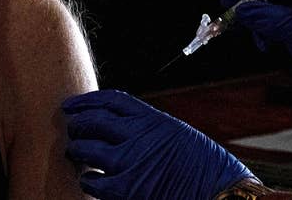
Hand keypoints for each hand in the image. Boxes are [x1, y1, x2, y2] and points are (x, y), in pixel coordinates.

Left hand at [63, 90, 252, 199]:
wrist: (220, 192)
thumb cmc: (203, 168)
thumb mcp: (177, 136)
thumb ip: (149, 130)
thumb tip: (121, 130)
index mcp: (154, 119)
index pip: (111, 100)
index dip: (88, 101)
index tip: (72, 105)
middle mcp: (139, 135)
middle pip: (94, 121)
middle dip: (78, 124)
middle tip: (71, 129)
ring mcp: (131, 162)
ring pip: (87, 149)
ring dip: (76, 150)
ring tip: (73, 151)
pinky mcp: (127, 190)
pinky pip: (93, 182)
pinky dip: (87, 180)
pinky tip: (88, 180)